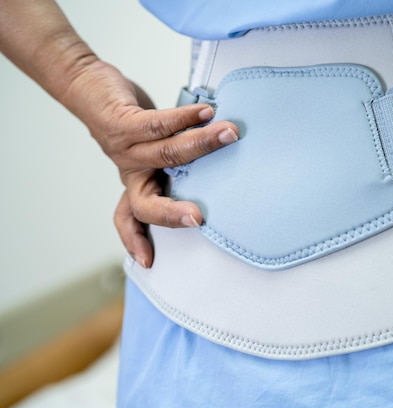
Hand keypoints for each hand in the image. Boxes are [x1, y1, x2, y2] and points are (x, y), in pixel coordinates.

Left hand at [0, 0, 235, 267]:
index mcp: (136, 180)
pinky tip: (206, 112)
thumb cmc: (125, 118)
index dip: (135, 239)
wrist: (87, 85)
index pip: (129, 217)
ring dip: (202, 143)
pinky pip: (158, 123)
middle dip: (170, 214)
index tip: (148, 261)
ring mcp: (125, 148)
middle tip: (198, 218)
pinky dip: (185, 118)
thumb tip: (224, 159)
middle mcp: (130, 170)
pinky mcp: (123, 122)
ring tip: (229, 133)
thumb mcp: (149, 147)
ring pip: (166, 154)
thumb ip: (176, 158)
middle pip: (143, 203)